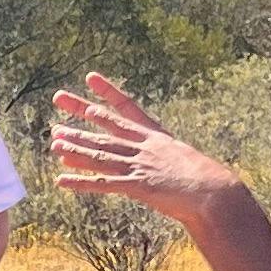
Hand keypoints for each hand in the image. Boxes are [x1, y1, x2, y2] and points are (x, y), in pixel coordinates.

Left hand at [49, 69, 240, 225]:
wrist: (215, 193)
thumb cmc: (205, 180)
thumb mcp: (181, 161)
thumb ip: (163, 156)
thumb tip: (154, 157)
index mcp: (155, 137)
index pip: (126, 109)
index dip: (108, 92)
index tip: (90, 77)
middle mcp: (144, 147)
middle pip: (105, 128)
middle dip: (80, 112)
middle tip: (58, 98)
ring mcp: (140, 165)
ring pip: (100, 154)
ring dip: (76, 148)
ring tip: (55, 141)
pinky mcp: (138, 186)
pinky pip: (103, 183)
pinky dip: (81, 182)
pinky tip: (61, 179)